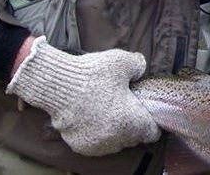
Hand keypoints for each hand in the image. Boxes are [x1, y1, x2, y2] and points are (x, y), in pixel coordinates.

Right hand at [6, 36, 159, 155]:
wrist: (58, 85)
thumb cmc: (93, 74)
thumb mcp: (122, 62)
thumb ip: (138, 65)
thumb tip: (140, 69)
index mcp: (132, 122)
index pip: (151, 133)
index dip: (150, 122)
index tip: (145, 113)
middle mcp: (116, 139)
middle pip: (132, 137)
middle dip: (131, 125)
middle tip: (124, 107)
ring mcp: (98, 145)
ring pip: (114, 142)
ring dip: (114, 131)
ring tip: (107, 112)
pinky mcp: (80, 146)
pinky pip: (95, 143)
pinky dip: (96, 133)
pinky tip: (92, 118)